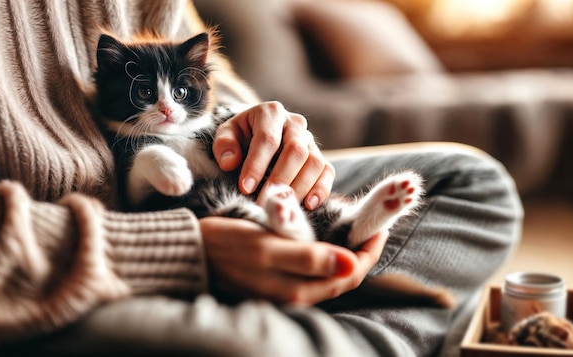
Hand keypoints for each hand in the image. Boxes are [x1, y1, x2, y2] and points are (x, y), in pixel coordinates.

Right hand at [200, 216, 388, 304]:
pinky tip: (327, 235)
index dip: (369, 250)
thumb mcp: (267, 247)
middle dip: (362, 249)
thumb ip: (308, 258)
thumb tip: (352, 265)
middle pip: (345, 275)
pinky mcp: (280, 281)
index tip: (380, 225)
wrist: (192, 250)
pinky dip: (327, 252)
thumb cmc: (226, 244)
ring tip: (353, 225)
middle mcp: (297, 295)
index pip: (350, 274)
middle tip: (371, 221)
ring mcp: (288, 289)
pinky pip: (314, 270)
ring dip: (346, 250)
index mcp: (298, 290)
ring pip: (331, 272)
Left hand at [212, 101, 334, 209]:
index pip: (267, 139)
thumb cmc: (240, 137)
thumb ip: (224, 145)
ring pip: (315, 163)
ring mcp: (310, 141)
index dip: (257, 165)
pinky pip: (327, 172)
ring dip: (299, 187)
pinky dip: (320, 190)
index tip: (245, 188)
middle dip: (280, 178)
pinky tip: (307, 205)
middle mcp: (295, 124)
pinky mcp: (321, 157)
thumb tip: (230, 162)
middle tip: (265, 201)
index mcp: (271, 113)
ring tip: (282, 205)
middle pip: (296, 151)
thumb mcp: (226, 135)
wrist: (256, 135)